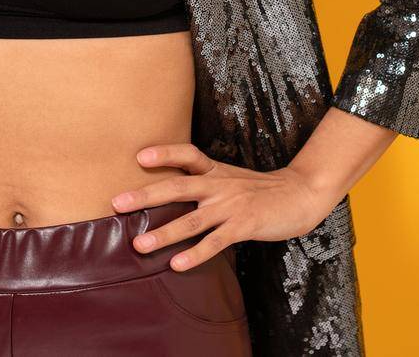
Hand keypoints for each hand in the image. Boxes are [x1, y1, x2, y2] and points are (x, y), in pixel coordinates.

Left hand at [110, 143, 341, 271]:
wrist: (301, 194)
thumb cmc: (262, 190)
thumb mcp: (232, 179)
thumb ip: (207, 183)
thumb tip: (173, 193)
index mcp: (216, 171)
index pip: (188, 154)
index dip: (164, 153)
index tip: (139, 157)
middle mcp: (220, 185)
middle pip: (177, 186)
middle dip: (145, 196)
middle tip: (117, 204)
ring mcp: (231, 206)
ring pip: (191, 220)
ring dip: (163, 233)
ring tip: (139, 244)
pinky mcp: (244, 225)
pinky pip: (215, 242)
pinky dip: (195, 254)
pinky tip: (177, 265)